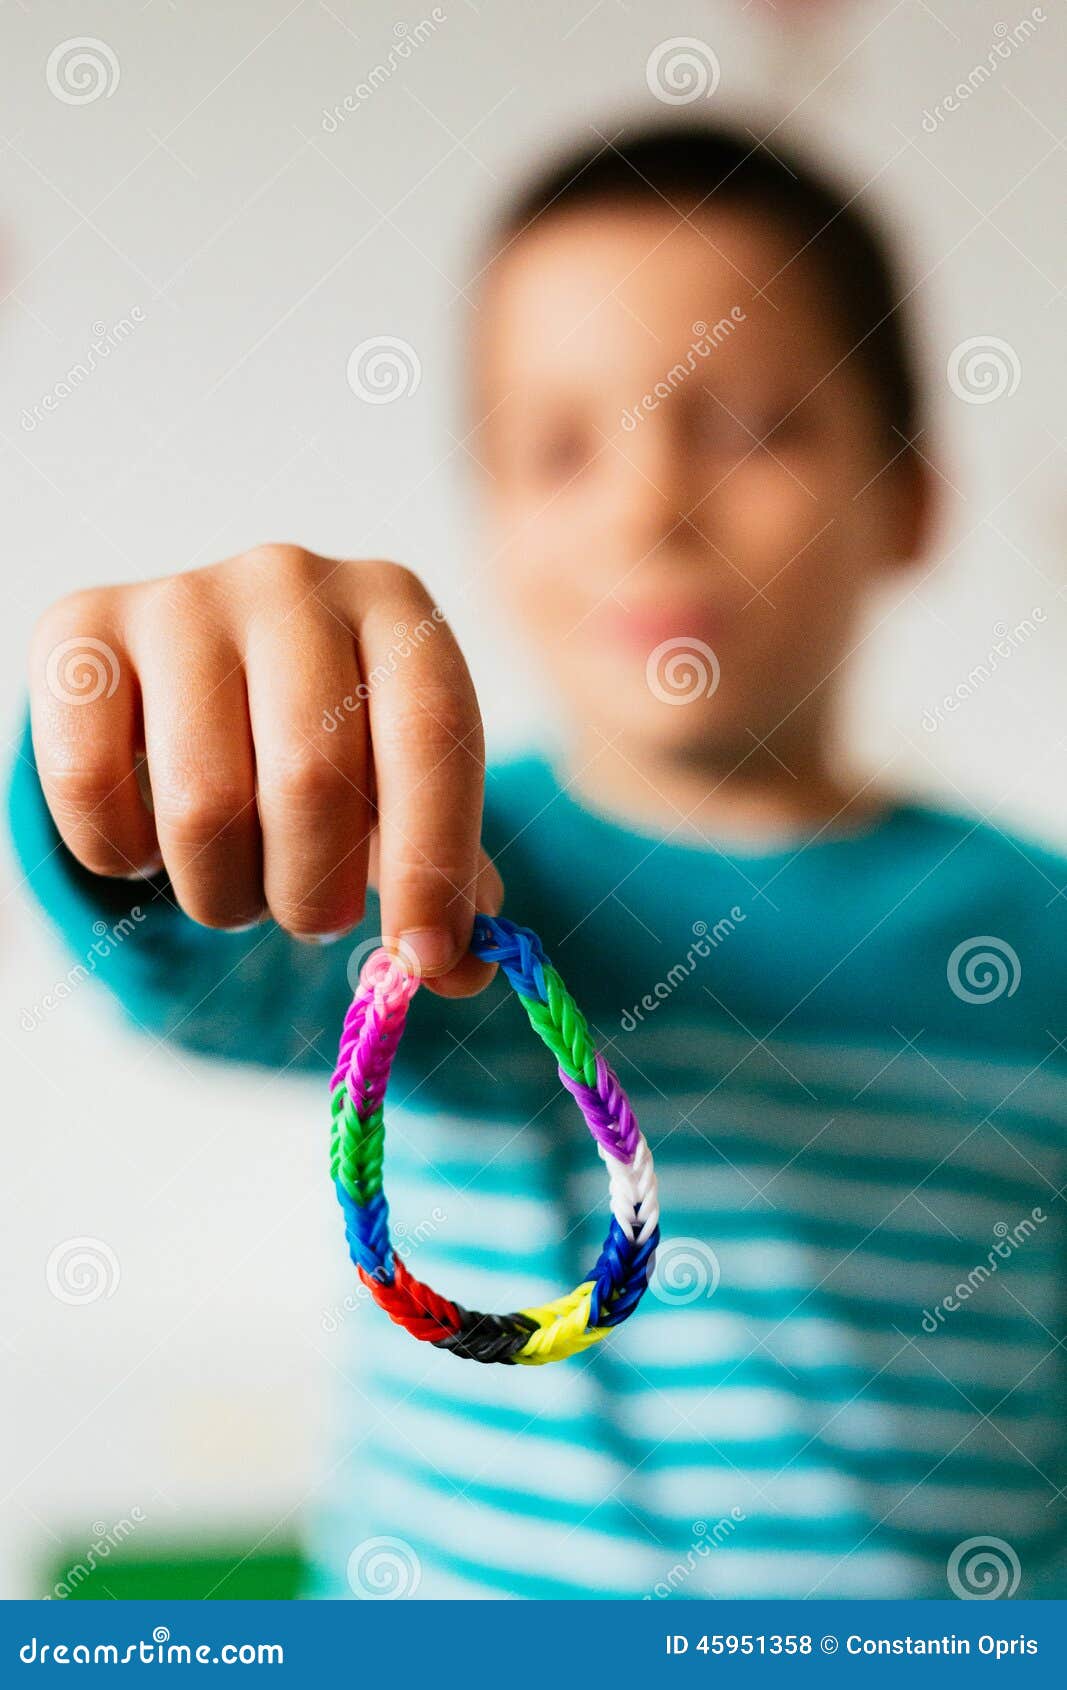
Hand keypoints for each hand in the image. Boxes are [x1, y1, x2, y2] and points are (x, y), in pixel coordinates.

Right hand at [30, 545, 501, 994]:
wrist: (197, 676)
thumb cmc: (327, 742)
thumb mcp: (399, 791)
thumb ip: (440, 877)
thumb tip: (455, 970)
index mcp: (396, 607)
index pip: (432, 732)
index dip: (432, 860)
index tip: (424, 958)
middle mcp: (291, 580)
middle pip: (312, 778)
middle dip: (315, 893)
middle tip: (313, 917)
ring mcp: (179, 598)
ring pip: (201, 804)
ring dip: (223, 892)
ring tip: (237, 882)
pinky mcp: (79, 633)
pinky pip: (90, 788)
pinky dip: (123, 857)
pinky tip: (150, 844)